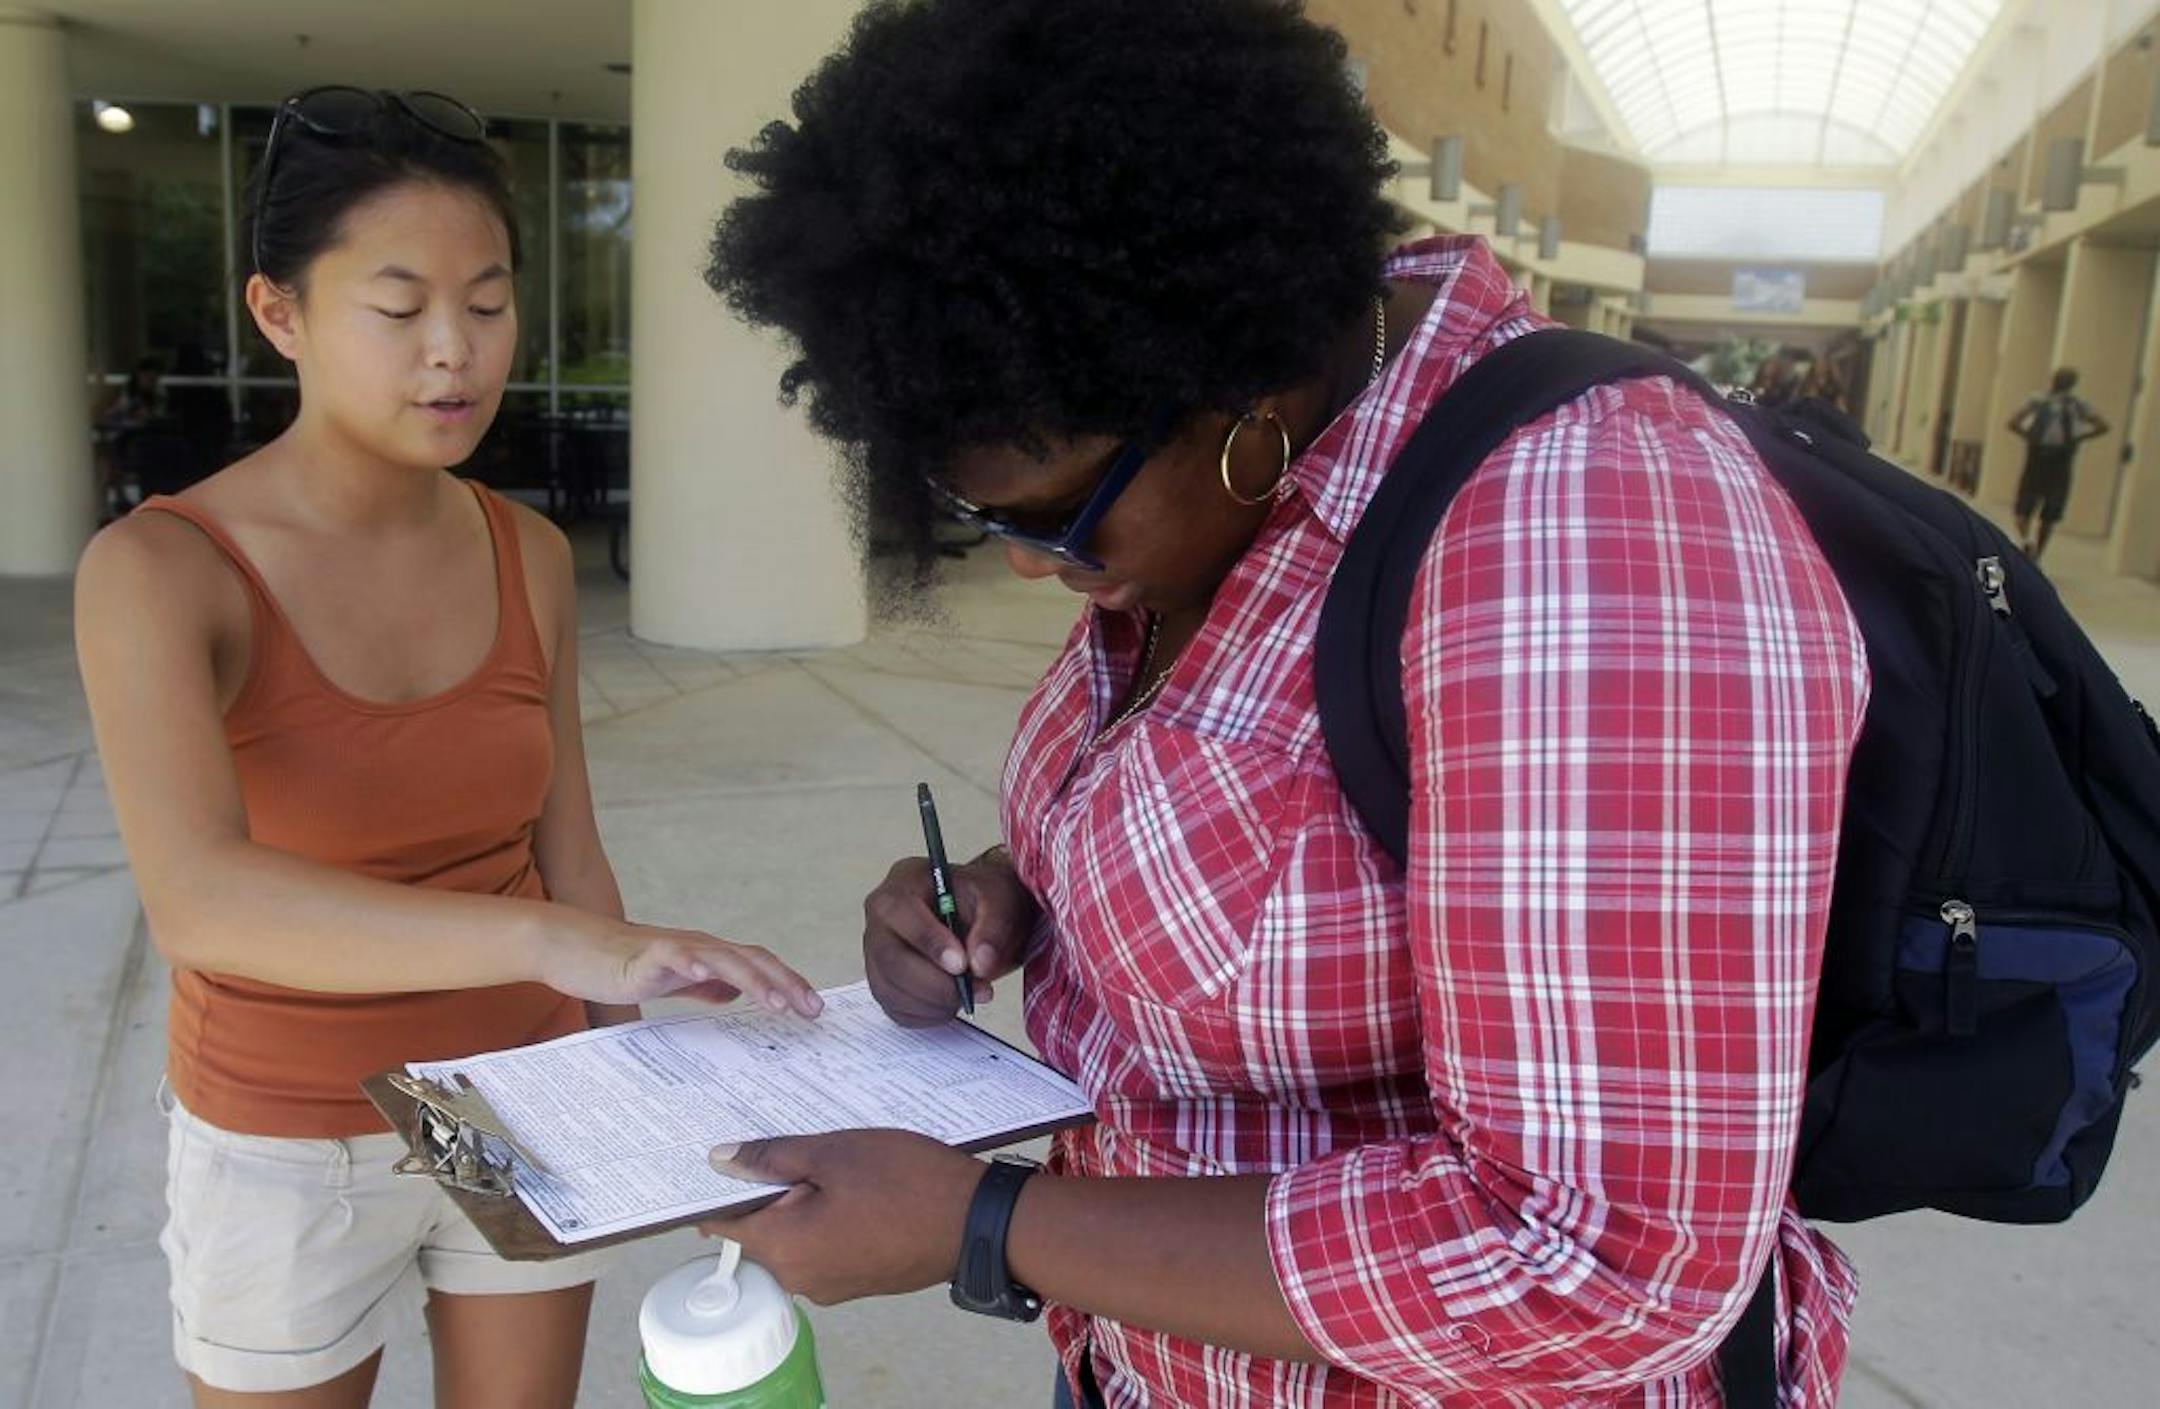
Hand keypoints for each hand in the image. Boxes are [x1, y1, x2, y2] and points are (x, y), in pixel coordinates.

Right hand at [536, 915, 822, 1015]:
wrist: (576, 948)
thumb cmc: (623, 965)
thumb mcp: (673, 980)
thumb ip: (703, 985)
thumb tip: (734, 993)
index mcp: (709, 955)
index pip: (758, 965)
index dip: (788, 983)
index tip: (814, 1008)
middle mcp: (699, 946)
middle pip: (752, 959)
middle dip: (786, 983)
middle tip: (811, 1009)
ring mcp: (675, 948)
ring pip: (723, 957)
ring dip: (753, 978)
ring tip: (776, 1001)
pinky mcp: (645, 954)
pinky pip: (673, 956)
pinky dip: (692, 963)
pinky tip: (707, 975)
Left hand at [699, 1131, 986, 1303]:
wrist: (978, 1222)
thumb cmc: (907, 1182)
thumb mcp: (835, 1153)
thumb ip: (773, 1158)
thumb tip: (720, 1161)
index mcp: (785, 1247)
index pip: (724, 1223)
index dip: (719, 1188)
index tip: (727, 1156)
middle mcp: (801, 1277)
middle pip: (761, 1230)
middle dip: (769, 1190)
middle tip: (794, 1144)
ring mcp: (832, 1285)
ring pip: (795, 1238)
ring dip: (802, 1202)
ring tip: (831, 1160)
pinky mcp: (858, 1281)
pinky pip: (824, 1248)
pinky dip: (827, 1219)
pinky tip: (854, 1187)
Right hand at [863, 853, 1038, 1026]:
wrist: (985, 916)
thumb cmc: (986, 900)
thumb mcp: (1002, 899)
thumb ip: (993, 926)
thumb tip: (979, 964)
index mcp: (905, 880)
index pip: (901, 911)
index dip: (929, 941)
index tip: (962, 965)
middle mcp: (881, 915)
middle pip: (890, 957)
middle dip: (934, 983)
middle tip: (974, 989)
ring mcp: (877, 950)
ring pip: (889, 988)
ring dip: (934, 1002)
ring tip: (971, 994)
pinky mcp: (883, 980)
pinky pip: (895, 1007)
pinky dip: (927, 1015)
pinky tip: (952, 1003)